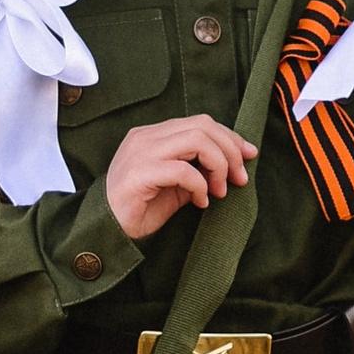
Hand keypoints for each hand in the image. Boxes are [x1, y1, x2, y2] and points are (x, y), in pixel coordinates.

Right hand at [104, 117, 256, 240]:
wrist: (105, 230)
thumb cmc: (138, 209)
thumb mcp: (175, 187)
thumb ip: (196, 171)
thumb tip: (230, 168)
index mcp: (153, 135)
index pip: (200, 122)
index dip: (229, 137)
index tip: (248, 156)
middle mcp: (146, 137)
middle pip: (203, 125)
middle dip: (230, 150)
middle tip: (239, 179)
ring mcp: (141, 152)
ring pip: (196, 140)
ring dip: (218, 165)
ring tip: (219, 190)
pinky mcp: (139, 173)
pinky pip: (183, 170)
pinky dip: (200, 185)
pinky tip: (201, 201)